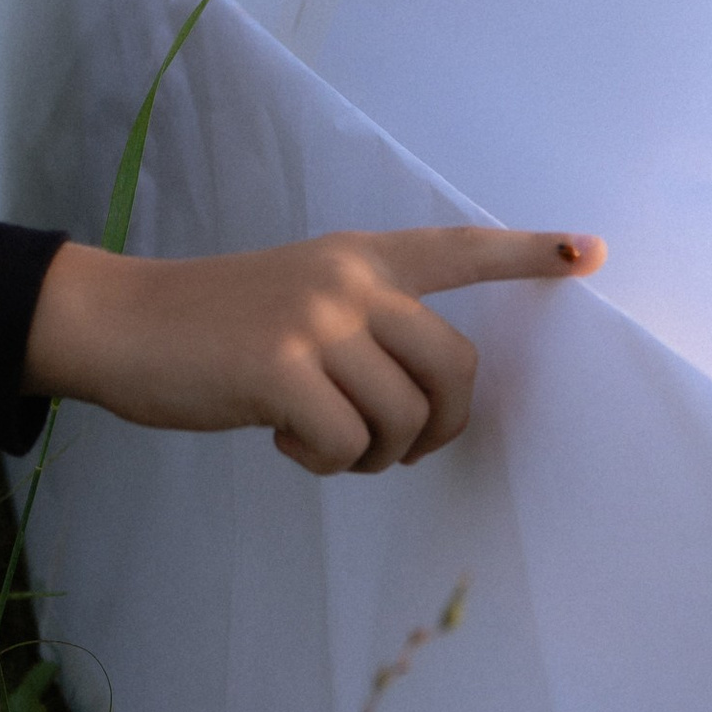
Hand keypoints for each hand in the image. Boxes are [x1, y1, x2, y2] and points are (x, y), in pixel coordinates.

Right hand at [20, 225, 606, 475]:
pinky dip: (324, 462)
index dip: (527, 253)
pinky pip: (347, 444)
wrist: (122, 323)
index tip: (589, 252)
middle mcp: (349, 280)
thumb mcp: (297, 299)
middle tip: (393, 449)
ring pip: (404, 418)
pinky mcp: (281, 366)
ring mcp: (316, 319)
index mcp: (359, 258)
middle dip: (439, 429)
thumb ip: (362, 330)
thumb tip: (419, 409)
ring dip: (372, 455)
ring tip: (318, 440)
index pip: (458, 248)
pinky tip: (282, 441)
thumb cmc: (211, 328)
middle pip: (455, 368)